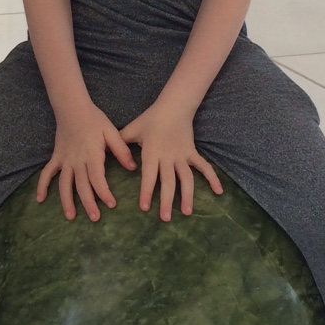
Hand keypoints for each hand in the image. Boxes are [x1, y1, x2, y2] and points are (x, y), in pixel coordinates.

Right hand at [37, 103, 135, 220]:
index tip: (111, 204)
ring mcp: (64, 160)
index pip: (97, 179)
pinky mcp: (56, 158)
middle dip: (88, 203)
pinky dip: (42, 186)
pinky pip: (47, 173)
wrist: (72, 108)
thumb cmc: (94, 120)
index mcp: (91, 155)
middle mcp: (76, 160)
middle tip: (95, 218)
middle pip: (81, 186)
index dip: (104, 193)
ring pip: (64, 184)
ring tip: (70, 217)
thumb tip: (133, 168)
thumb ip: (121, 150)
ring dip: (66, 201)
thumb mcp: (111, 132)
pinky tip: (40, 199)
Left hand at [121, 104, 222, 220]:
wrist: (173, 106)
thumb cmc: (150, 119)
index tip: (144, 207)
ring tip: (187, 213)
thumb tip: (106, 155)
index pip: (149, 176)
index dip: (147, 191)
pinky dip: (212, 178)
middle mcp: (168, 157)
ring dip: (187, 196)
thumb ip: (120, 144)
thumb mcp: (132, 130)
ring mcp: (182, 156)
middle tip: (164, 218)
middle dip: (167, 201)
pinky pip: (204, 167)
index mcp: (152, 152)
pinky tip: (219, 192)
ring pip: (186, 178)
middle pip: (168, 182)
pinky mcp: (192, 153)